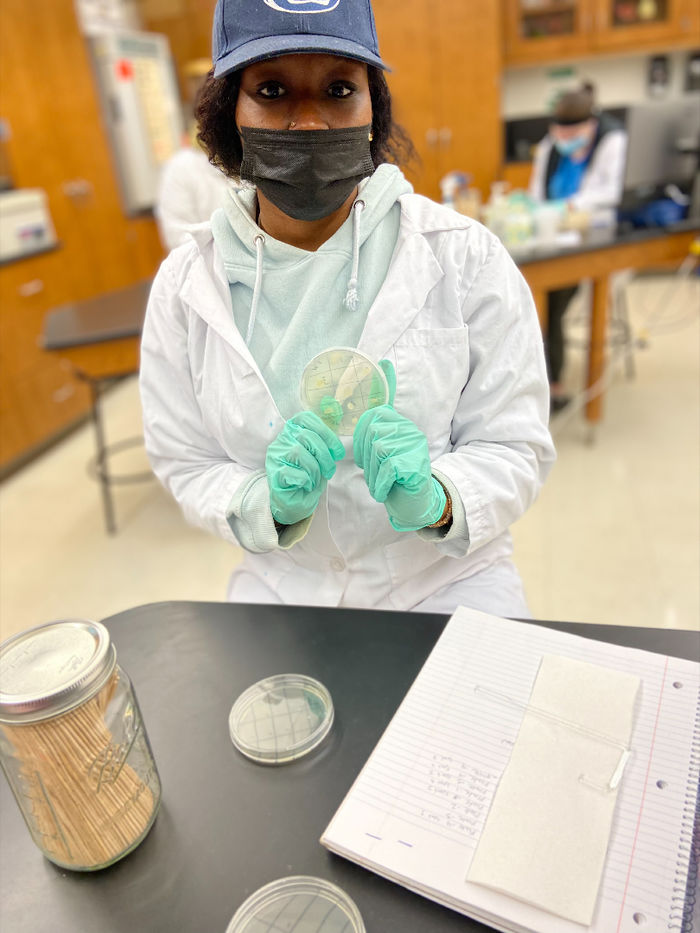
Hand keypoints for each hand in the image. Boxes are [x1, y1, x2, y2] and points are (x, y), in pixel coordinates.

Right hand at [266, 411, 344, 524]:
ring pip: (298, 452)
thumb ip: (323, 446)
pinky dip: (304, 480)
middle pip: (305, 435)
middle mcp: (282, 441)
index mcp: (293, 433)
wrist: (293, 502)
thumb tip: (335, 446)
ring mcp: (275, 457)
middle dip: (324, 454)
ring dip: (314, 469)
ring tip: (314, 479)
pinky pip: (290, 472)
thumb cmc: (307, 478)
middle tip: (329, 470)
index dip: (325, 432)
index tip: (337, 451)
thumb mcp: (319, 458)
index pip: (305, 419)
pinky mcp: (273, 474)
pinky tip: (304, 485)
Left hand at [353, 361, 445, 531]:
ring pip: (378, 450)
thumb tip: (381, 363)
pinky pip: (386, 469)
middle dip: (367, 459)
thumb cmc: (393, 477)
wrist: (415, 504)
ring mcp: (413, 444)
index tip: (368, 457)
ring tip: (384, 482)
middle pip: (371, 433)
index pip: (375, 411)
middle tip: (377, 474)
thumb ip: (375, 416)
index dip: (362, 439)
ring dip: (374, 474)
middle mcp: (408, 429)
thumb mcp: (380, 447)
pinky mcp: (414, 462)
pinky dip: (381, 484)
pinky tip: (387, 491)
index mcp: (399, 422)